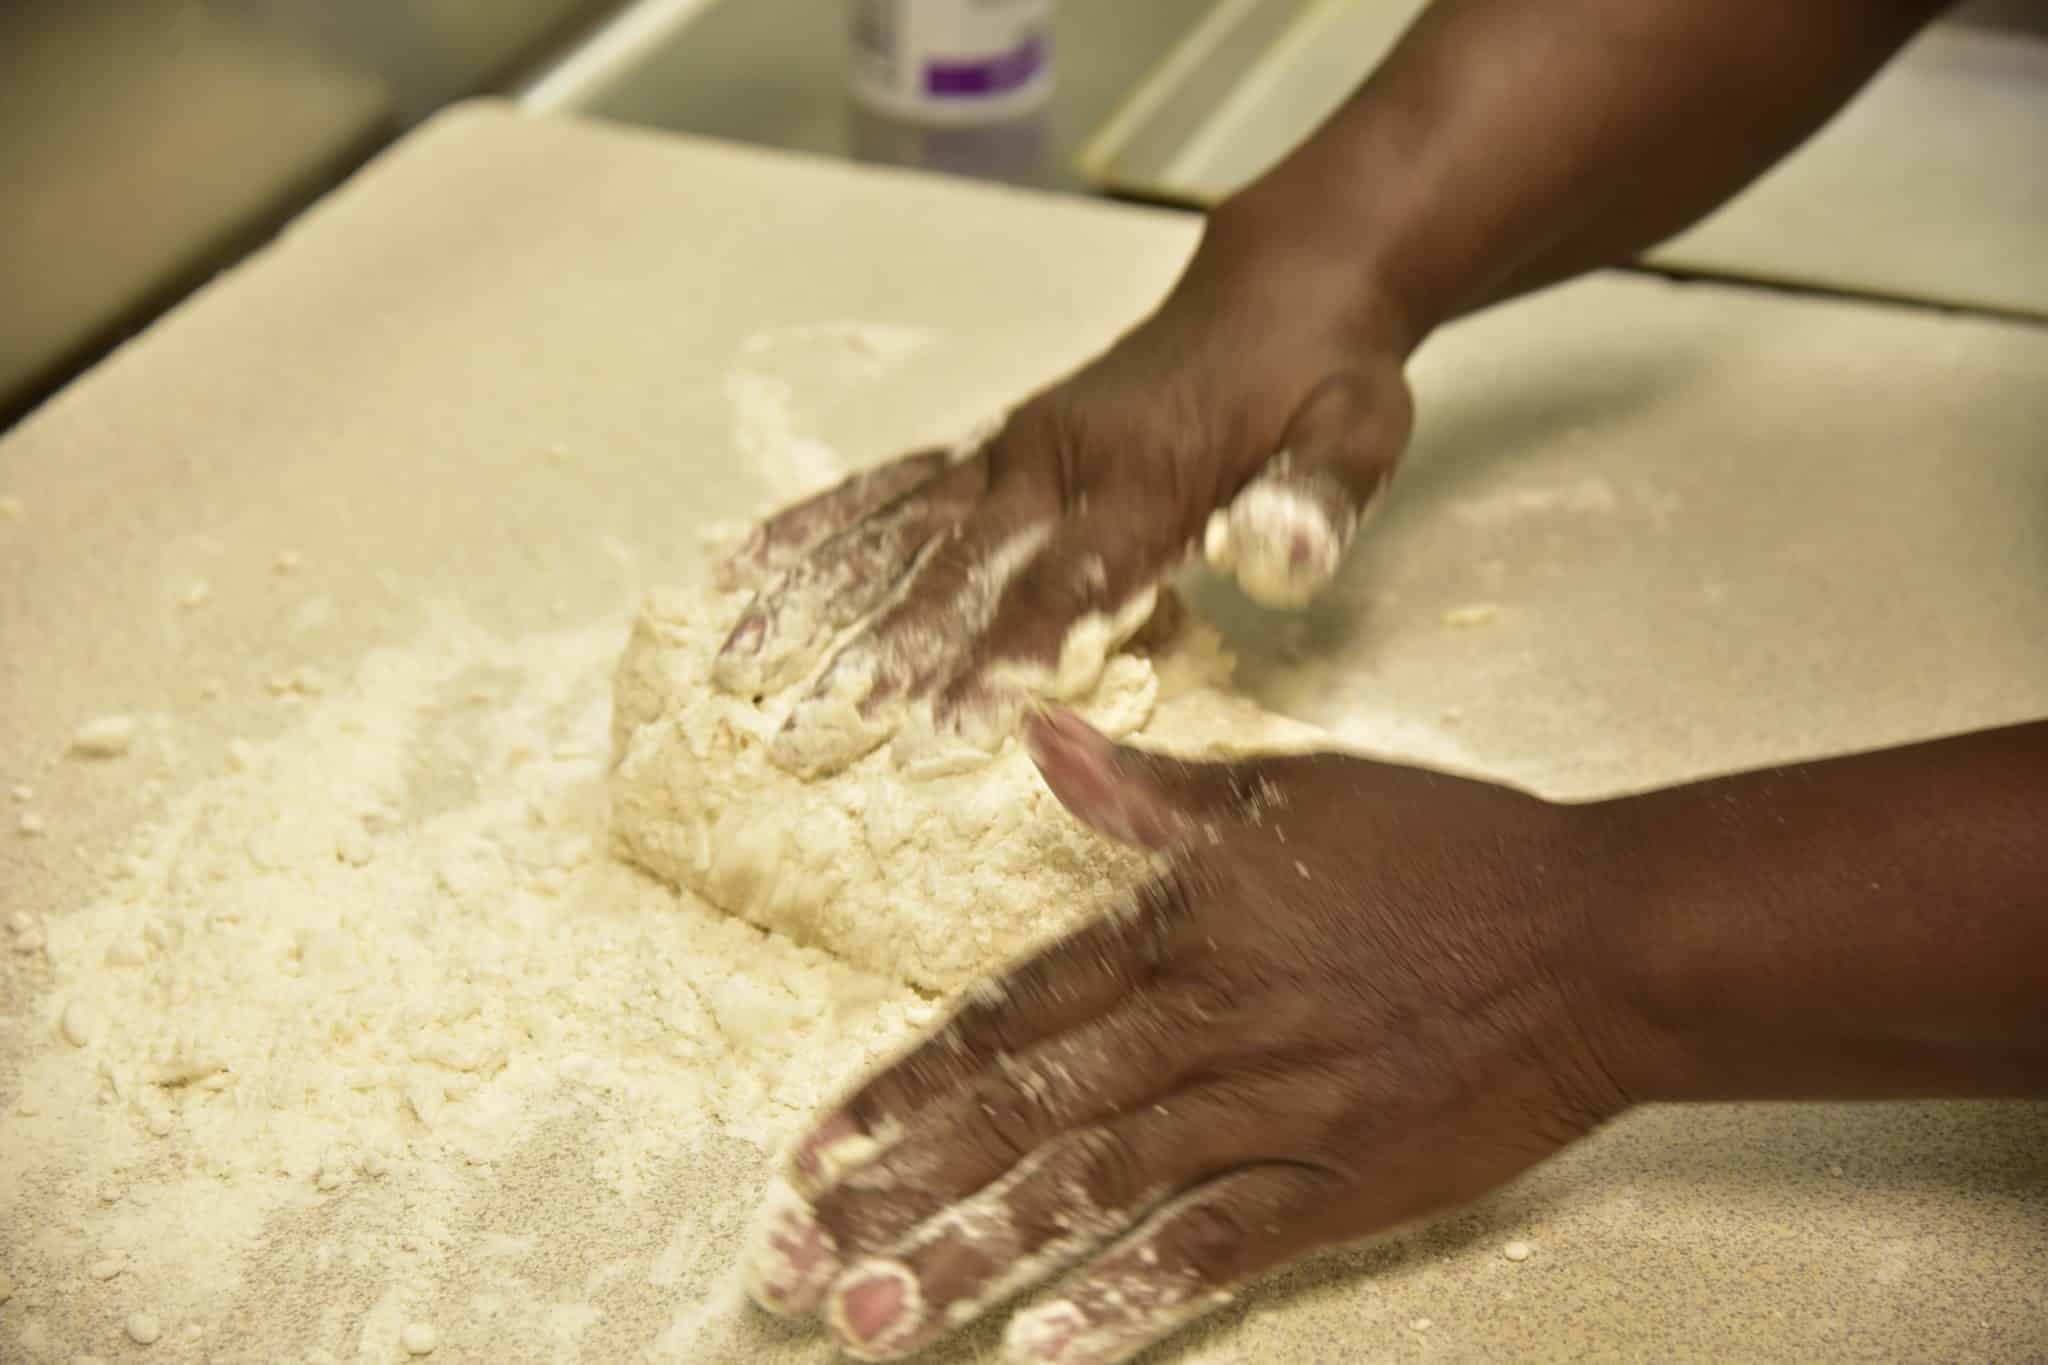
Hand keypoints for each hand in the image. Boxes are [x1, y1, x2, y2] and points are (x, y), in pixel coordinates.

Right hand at [713, 217, 1414, 776]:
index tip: (948, 727)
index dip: (1010, 651)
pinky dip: (817, 524)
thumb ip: (1318, 495)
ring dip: (819, 598)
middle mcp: (1056, 459)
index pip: (1068, 576)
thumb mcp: (1358, 429)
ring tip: (740, 665)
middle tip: (813, 738)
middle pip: (958, 569)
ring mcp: (1011, 448)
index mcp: (1147, 473)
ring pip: (899, 528)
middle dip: (885, 657)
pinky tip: (747, 564)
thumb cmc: (1322, 378)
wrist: (1280, 289)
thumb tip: (1279, 555)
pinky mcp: (990, 443)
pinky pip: (889, 484)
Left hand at [742, 708, 1639, 1362]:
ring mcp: (1272, 1112)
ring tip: (881, 1322)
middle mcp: (1205, 1027)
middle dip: (902, 1195)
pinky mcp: (1341, 1183)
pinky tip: (1050, 1348)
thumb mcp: (1290, 793)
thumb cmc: (1448, 851)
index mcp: (1180, 929)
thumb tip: (1037, 739)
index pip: (1008, 1019)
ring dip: (980, 1259)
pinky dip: (1133, 1300)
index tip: (815, 1152)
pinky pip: (1220, 1250)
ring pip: (1096, 1192)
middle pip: (1024, 1119)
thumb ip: (1153, 793)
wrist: (1597, 936)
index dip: (904, 1088)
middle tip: (799, 1265)